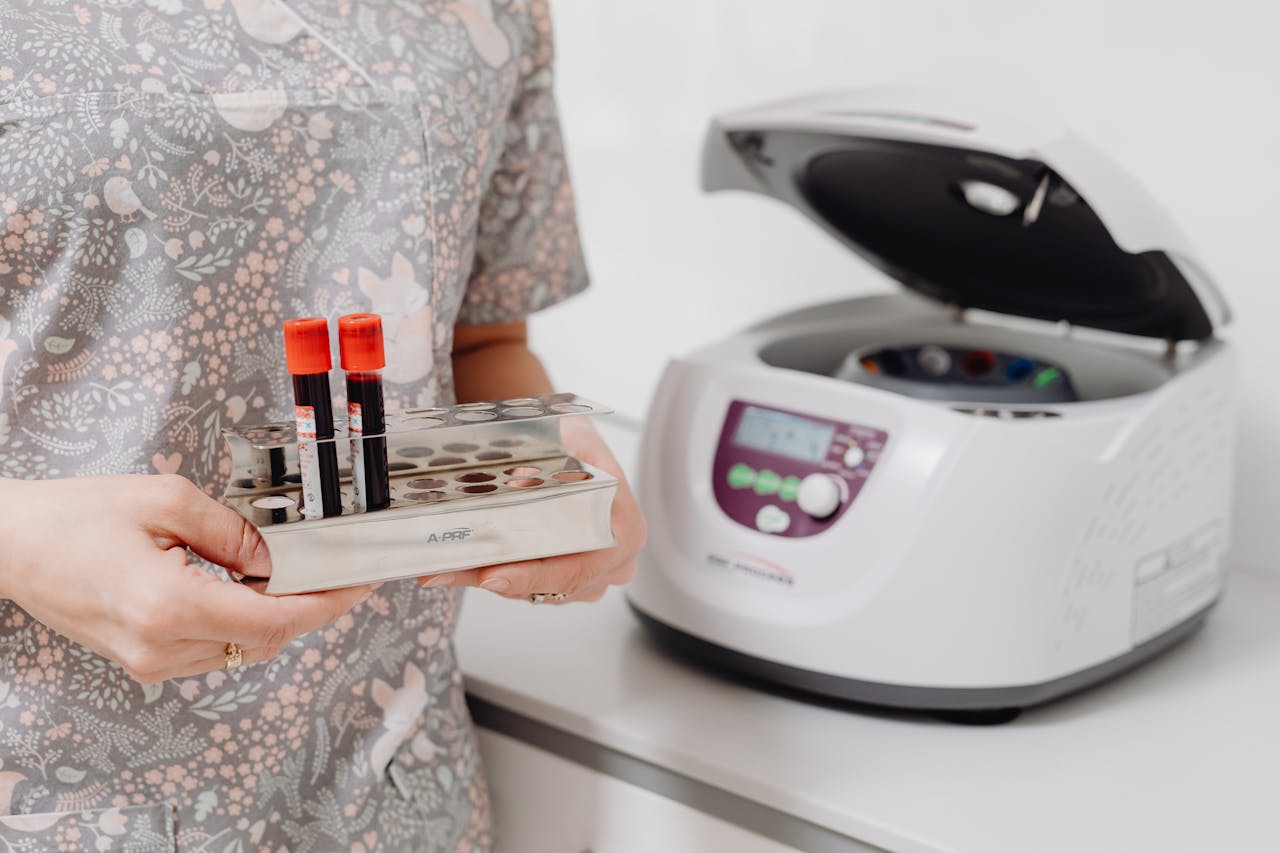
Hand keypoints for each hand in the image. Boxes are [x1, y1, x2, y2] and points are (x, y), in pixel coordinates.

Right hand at [0, 475, 369, 682]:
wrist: (10, 544)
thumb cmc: (74, 517)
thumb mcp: (166, 502)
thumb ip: (234, 532)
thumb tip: (280, 557)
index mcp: (168, 607)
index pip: (274, 622)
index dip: (325, 604)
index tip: (357, 585)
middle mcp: (159, 648)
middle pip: (264, 640)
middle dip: (307, 606)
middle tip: (334, 571)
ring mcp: (148, 662)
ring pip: (242, 649)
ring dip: (274, 615)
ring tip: (292, 574)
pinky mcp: (142, 661)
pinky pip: (214, 649)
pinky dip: (241, 623)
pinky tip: (247, 589)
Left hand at [420, 419, 645, 601]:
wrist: (572, 441)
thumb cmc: (573, 440)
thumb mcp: (566, 438)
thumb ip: (549, 462)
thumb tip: (516, 484)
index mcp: (624, 527)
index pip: (579, 565)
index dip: (534, 575)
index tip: (493, 574)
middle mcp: (616, 559)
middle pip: (553, 586)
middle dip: (498, 580)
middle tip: (450, 571)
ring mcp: (596, 575)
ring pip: (538, 591)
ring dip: (491, 579)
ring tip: (447, 567)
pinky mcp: (571, 580)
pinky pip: (533, 588)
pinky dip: (499, 576)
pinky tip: (463, 566)